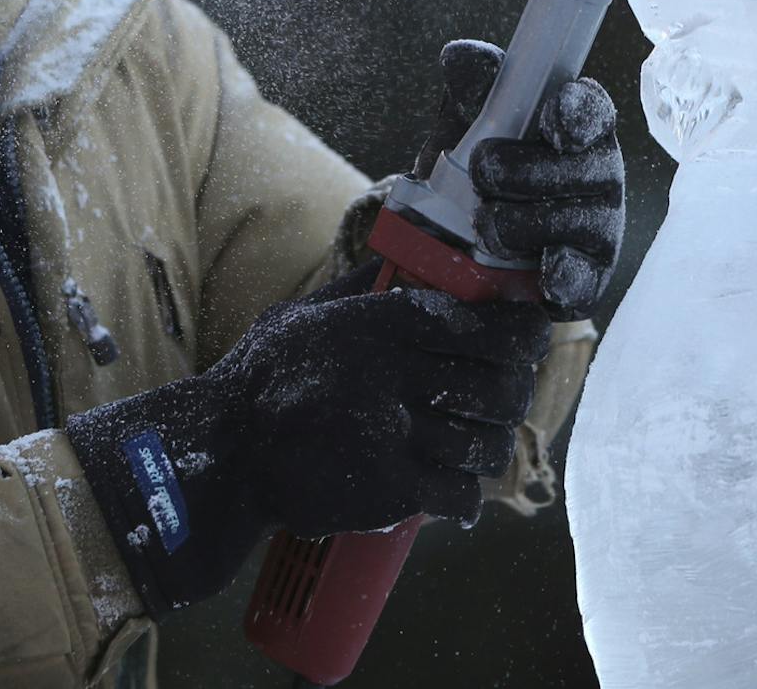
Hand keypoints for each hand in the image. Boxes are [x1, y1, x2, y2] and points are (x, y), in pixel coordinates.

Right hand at [64, 274, 548, 609]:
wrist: (223, 455)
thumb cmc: (260, 380)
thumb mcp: (301, 315)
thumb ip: (357, 290)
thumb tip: (399, 260)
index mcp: (376, 324)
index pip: (477, 322)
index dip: (521, 331)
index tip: (532, 336)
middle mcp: (392, 372)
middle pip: (497, 382)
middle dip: (515, 390)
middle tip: (509, 396)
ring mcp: (393, 432)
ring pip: (487, 440)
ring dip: (493, 444)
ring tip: (483, 444)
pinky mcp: (388, 488)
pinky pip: (461, 493)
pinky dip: (468, 496)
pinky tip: (459, 491)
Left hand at [415, 39, 624, 322]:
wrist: (448, 239)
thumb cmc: (472, 164)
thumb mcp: (461, 120)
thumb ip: (467, 86)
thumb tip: (463, 59)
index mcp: (574, 126)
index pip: (593, 111)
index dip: (579, 113)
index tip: (553, 121)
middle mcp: (596, 174)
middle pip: (587, 168)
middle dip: (527, 171)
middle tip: (483, 171)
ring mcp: (597, 228)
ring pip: (581, 222)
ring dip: (522, 222)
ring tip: (486, 225)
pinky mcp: (587, 278)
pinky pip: (587, 279)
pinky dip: (565, 275)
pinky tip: (547, 273)